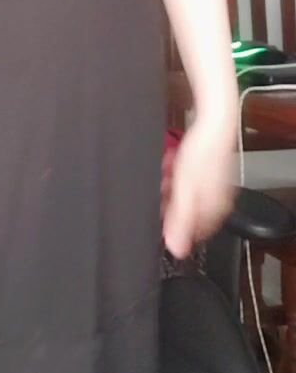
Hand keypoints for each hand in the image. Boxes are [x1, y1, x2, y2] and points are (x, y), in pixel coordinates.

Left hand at [161, 115, 237, 259]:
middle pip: (184, 214)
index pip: (190, 234)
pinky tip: (168, 165)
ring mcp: (210, 186)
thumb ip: (180, 221)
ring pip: (182, 197)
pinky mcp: (204, 171)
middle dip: (168, 204)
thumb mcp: (186, 191)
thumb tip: (176, 249)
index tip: (158, 218)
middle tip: (158, 192)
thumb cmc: (203, 154)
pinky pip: (184, 181)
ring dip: (168, 188)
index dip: (171, 228)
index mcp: (214, 211)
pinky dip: (174, 175)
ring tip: (162, 174)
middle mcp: (215, 202)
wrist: (213, 123)